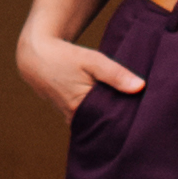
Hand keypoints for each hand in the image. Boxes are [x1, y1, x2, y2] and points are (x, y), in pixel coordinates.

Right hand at [16, 28, 142, 122]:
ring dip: (108, 116)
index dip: (127, 119)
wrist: (35, 54)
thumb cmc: (63, 56)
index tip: (142, 116)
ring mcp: (70, 117)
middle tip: (140, 117)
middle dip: (119, 120)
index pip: (111, 122)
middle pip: (104, 124)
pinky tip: (111, 108)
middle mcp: (75, 118)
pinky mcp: (69, 113)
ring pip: (96, 121)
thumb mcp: (92, 60)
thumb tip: (141, 87)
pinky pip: (88, 118)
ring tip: (128, 114)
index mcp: (81, 108)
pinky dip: (98, 113)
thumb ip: (116, 74)